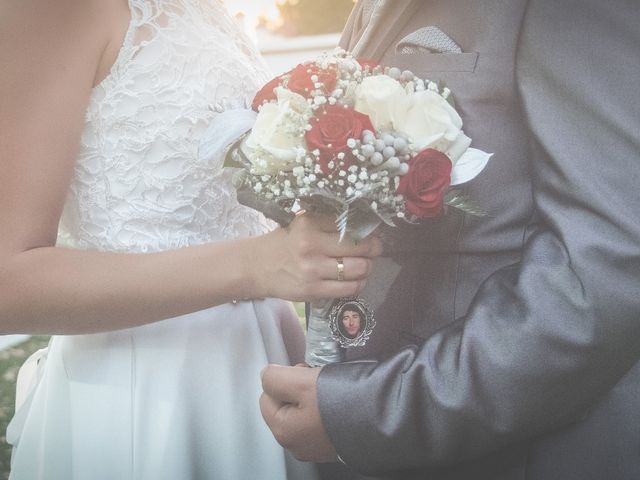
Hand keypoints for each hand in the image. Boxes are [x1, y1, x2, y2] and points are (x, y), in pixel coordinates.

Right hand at [253, 213, 382, 301]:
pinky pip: (349, 288)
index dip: (368, 228)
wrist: (257, 267)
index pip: (350, 224)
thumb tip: (363, 223)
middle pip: (360, 247)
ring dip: (367, 267)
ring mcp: (312, 270)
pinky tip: (355, 280)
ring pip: (359, 269)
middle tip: (374, 248)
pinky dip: (358, 284)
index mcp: (309, 223)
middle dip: (373, 248)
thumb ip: (327, 222)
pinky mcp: (313, 290)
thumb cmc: (284, 243)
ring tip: (363, 265)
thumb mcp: (301, 224)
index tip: (373, 231)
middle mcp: (311, 245)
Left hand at [260, 364, 337, 462]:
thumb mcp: (301, 382)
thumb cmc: (341, 401)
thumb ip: (275, 378)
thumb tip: (266, 375)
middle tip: (318, 379)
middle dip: (298, 387)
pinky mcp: (334, 444)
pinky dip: (327, 407)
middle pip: (285, 404)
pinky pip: (320, 420)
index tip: (305, 373)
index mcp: (283, 431)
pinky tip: (341, 400)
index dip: (283, 379)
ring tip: (333, 388)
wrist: (385, 419)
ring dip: (313, 396)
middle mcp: (296, 445)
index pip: (267, 395)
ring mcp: (316, 447)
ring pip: (303, 410)